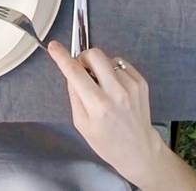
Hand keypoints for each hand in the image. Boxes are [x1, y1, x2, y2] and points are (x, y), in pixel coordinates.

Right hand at [47, 42, 169, 181]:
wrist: (138, 149)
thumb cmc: (108, 142)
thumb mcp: (82, 124)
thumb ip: (75, 96)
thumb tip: (70, 73)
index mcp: (98, 105)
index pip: (75, 73)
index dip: (62, 57)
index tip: (54, 47)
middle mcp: (116, 92)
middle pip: (95, 55)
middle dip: (84, 58)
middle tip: (83, 71)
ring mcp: (131, 85)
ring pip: (108, 59)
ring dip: (100, 68)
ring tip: (103, 87)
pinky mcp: (141, 82)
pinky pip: (121, 65)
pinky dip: (114, 72)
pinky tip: (115, 88)